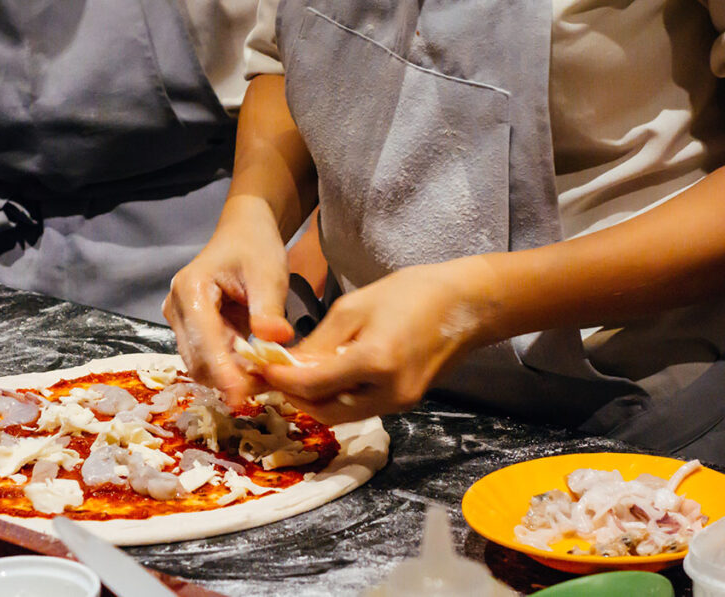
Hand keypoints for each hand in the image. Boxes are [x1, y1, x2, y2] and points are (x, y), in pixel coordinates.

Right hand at [163, 195, 294, 404]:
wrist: (243, 234)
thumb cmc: (255, 248)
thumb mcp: (268, 273)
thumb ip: (268, 308)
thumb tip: (276, 340)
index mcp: (191, 289)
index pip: (203, 341)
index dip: (222, 371)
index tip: (242, 396)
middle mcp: (176, 308)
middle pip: (197, 359)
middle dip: (229, 378)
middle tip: (267, 386)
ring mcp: (179, 321)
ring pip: (200, 365)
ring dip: (230, 376)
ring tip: (264, 375)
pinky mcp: (189, 332)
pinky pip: (207, 359)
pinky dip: (229, 368)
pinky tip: (253, 367)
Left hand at [261, 257, 498, 423]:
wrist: (465, 305)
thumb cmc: (411, 294)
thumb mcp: (354, 307)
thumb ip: (319, 341)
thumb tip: (287, 365)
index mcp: (374, 362)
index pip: (312, 385)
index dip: (280, 380)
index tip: (259, 369)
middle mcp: (388, 392)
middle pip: (324, 411)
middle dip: (294, 397)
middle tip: (273, 377)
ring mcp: (399, 402)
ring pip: (341, 415)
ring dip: (314, 401)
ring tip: (295, 377)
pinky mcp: (405, 403)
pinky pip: (360, 408)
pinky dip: (337, 397)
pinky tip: (326, 377)